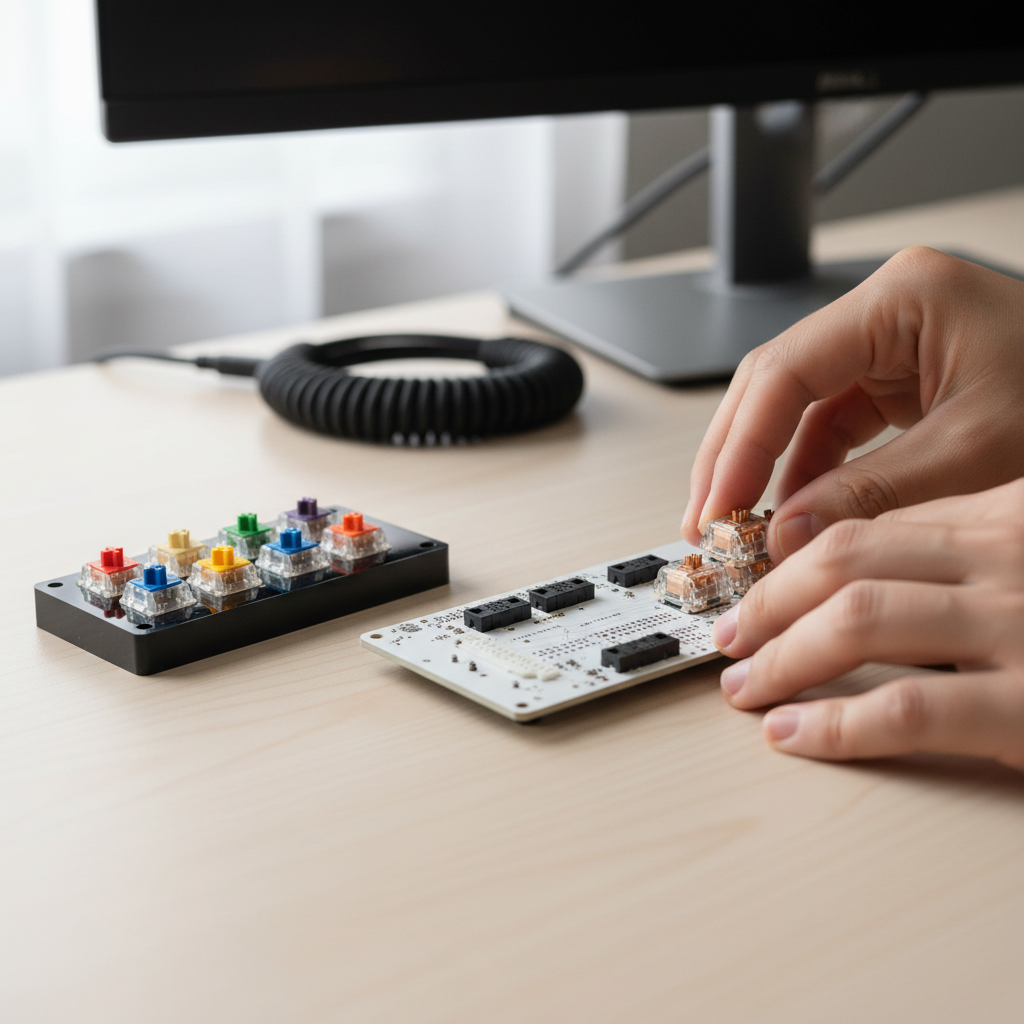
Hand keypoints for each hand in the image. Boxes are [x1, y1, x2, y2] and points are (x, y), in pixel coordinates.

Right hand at [681, 247, 1023, 560]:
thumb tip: (787, 535)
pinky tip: (792, 513)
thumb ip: (872, 494)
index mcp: (905, 299)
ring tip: (742, 528)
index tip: (718, 506)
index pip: (787, 369)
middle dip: (736, 456)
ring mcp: (888, 345)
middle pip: (775, 383)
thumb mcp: (976, 453)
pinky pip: (829, 426)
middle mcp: (886, 313)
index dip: (741, 444)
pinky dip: (806, 474)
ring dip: (765, 470)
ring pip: (793, 407)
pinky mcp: (896, 379)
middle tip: (709, 521)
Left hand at [710, 481, 1023, 768]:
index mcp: (1008, 514)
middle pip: (846, 559)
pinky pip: (909, 708)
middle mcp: (1009, 551)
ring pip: (858, 618)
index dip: (794, 566)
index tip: (756, 597)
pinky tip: (793, 732)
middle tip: (732, 636)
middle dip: (769, 602)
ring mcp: (1020, 621)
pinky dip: (834, 724)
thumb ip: (964, 559)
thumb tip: (859, 575)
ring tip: (746, 687)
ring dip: (782, 657)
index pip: (869, 529)